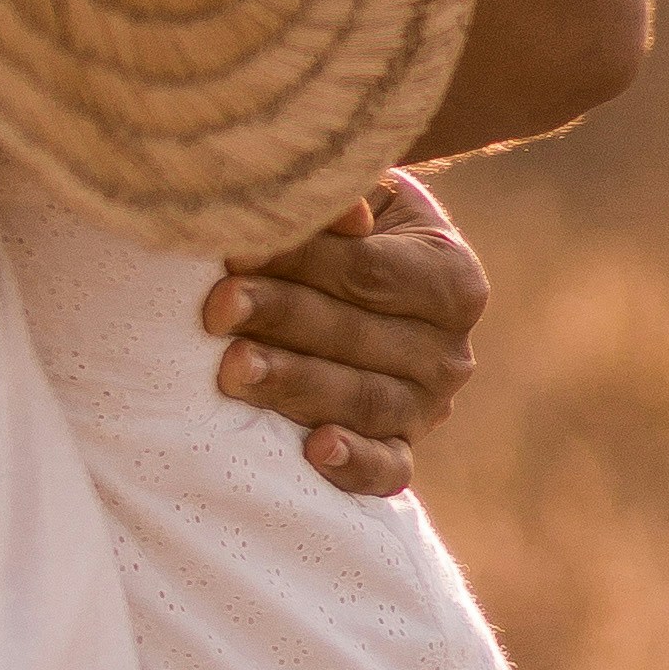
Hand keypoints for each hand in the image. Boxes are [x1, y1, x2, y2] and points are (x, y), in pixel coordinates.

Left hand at [198, 173, 487, 502]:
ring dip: (295, 385)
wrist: (361, 283)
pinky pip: (386, 471)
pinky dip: (353, 465)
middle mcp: (450, 350)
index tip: (233, 253)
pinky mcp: (401, 451)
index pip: (367, 272)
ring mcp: (428, 408)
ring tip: (233, 369)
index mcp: (451, 277)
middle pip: (358, 337)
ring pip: (364, 402)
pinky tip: (314, 451)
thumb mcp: (357, 198)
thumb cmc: (343, 230)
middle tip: (217, 309)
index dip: (299, 262)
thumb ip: (343, 200)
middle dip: (281, 320)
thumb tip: (349, 217)